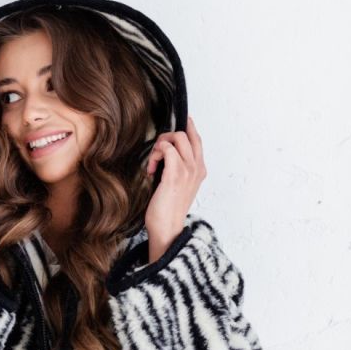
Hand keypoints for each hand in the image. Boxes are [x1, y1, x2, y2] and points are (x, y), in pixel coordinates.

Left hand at [144, 116, 206, 257]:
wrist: (167, 229)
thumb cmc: (168, 211)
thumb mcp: (177, 187)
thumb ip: (177, 170)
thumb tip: (165, 156)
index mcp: (200, 170)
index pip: (197, 140)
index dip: (189, 128)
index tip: (183, 120)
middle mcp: (197, 168)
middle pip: (187, 135)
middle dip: (167, 137)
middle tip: (157, 151)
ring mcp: (188, 171)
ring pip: (177, 138)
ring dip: (160, 146)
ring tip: (153, 163)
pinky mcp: (175, 175)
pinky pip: (166, 149)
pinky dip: (156, 155)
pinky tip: (151, 169)